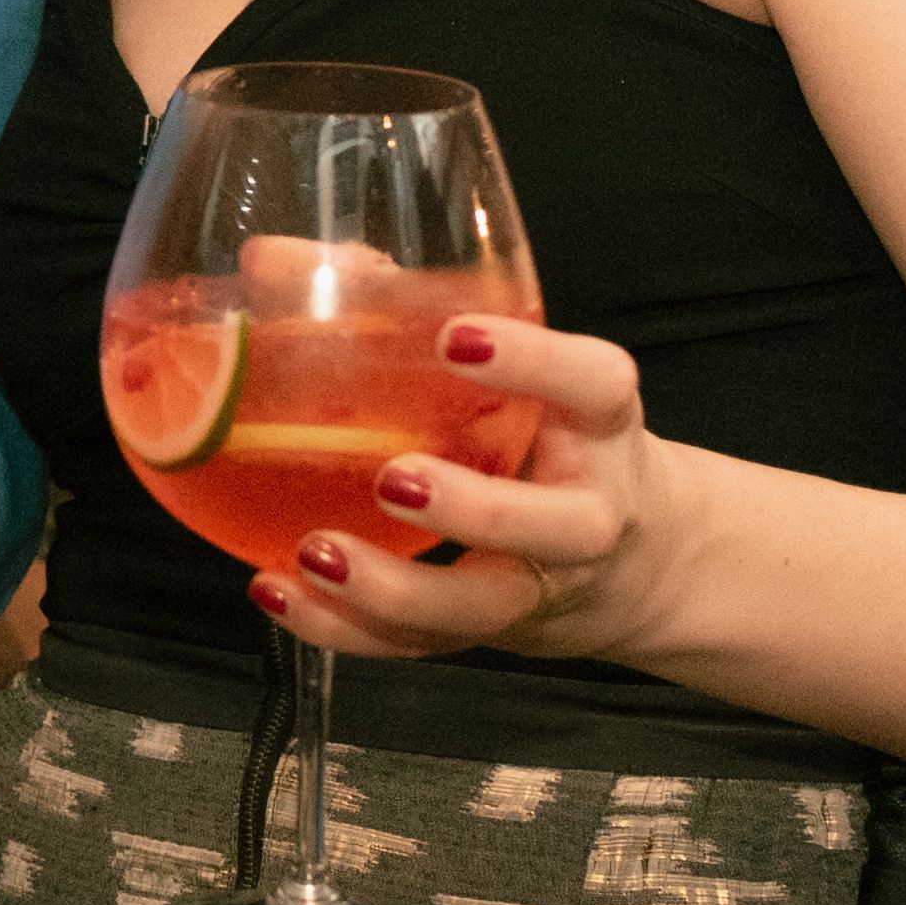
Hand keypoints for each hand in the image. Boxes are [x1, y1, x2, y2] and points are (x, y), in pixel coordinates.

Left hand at [250, 317, 672, 667]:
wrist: (636, 559)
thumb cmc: (544, 430)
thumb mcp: (513, 369)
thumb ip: (407, 305)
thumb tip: (269, 260)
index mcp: (600, 424)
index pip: (594, 384)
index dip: (535, 362)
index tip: (457, 338)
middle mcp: (589, 511)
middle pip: (556, 524)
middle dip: (476, 508)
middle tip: (393, 478)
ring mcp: (543, 582)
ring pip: (484, 607)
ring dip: (396, 591)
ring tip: (316, 553)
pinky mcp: (493, 632)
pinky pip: (421, 645)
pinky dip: (345, 628)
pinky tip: (279, 592)